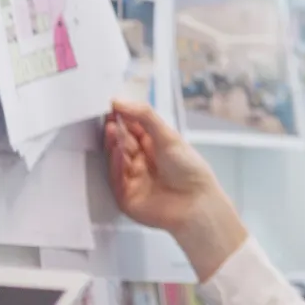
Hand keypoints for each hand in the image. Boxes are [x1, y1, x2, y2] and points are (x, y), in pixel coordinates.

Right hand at [104, 100, 246, 278]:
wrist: (196, 203)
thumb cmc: (189, 169)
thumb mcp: (168, 136)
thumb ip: (144, 116)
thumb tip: (120, 101)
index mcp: (154, 147)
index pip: (132, 129)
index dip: (123, 117)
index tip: (112, 105)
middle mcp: (141, 162)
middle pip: (122, 143)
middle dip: (116, 130)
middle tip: (108, 117)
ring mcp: (132, 179)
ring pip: (116, 160)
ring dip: (113, 145)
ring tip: (111, 129)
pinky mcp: (125, 197)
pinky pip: (115, 178)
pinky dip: (115, 164)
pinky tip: (116, 151)